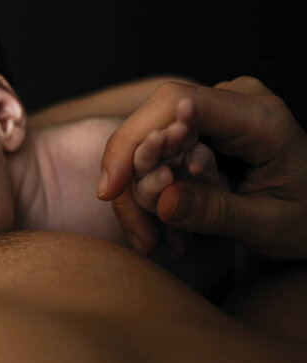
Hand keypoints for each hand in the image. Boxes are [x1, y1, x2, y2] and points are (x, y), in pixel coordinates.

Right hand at [97, 76, 306, 259]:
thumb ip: (216, 211)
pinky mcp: (200, 131)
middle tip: (143, 239)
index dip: (134, 140)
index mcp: (258, 116)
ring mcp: (213, 114)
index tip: (111, 189)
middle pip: (153, 126)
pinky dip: (152, 194)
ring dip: (142, 196)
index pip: (175, 102)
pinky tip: (164, 230)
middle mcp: (231, 102)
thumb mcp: (269, 224)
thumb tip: (161, 202)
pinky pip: (158, 156)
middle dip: (134, 183)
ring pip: (148, 146)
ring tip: (158, 243)